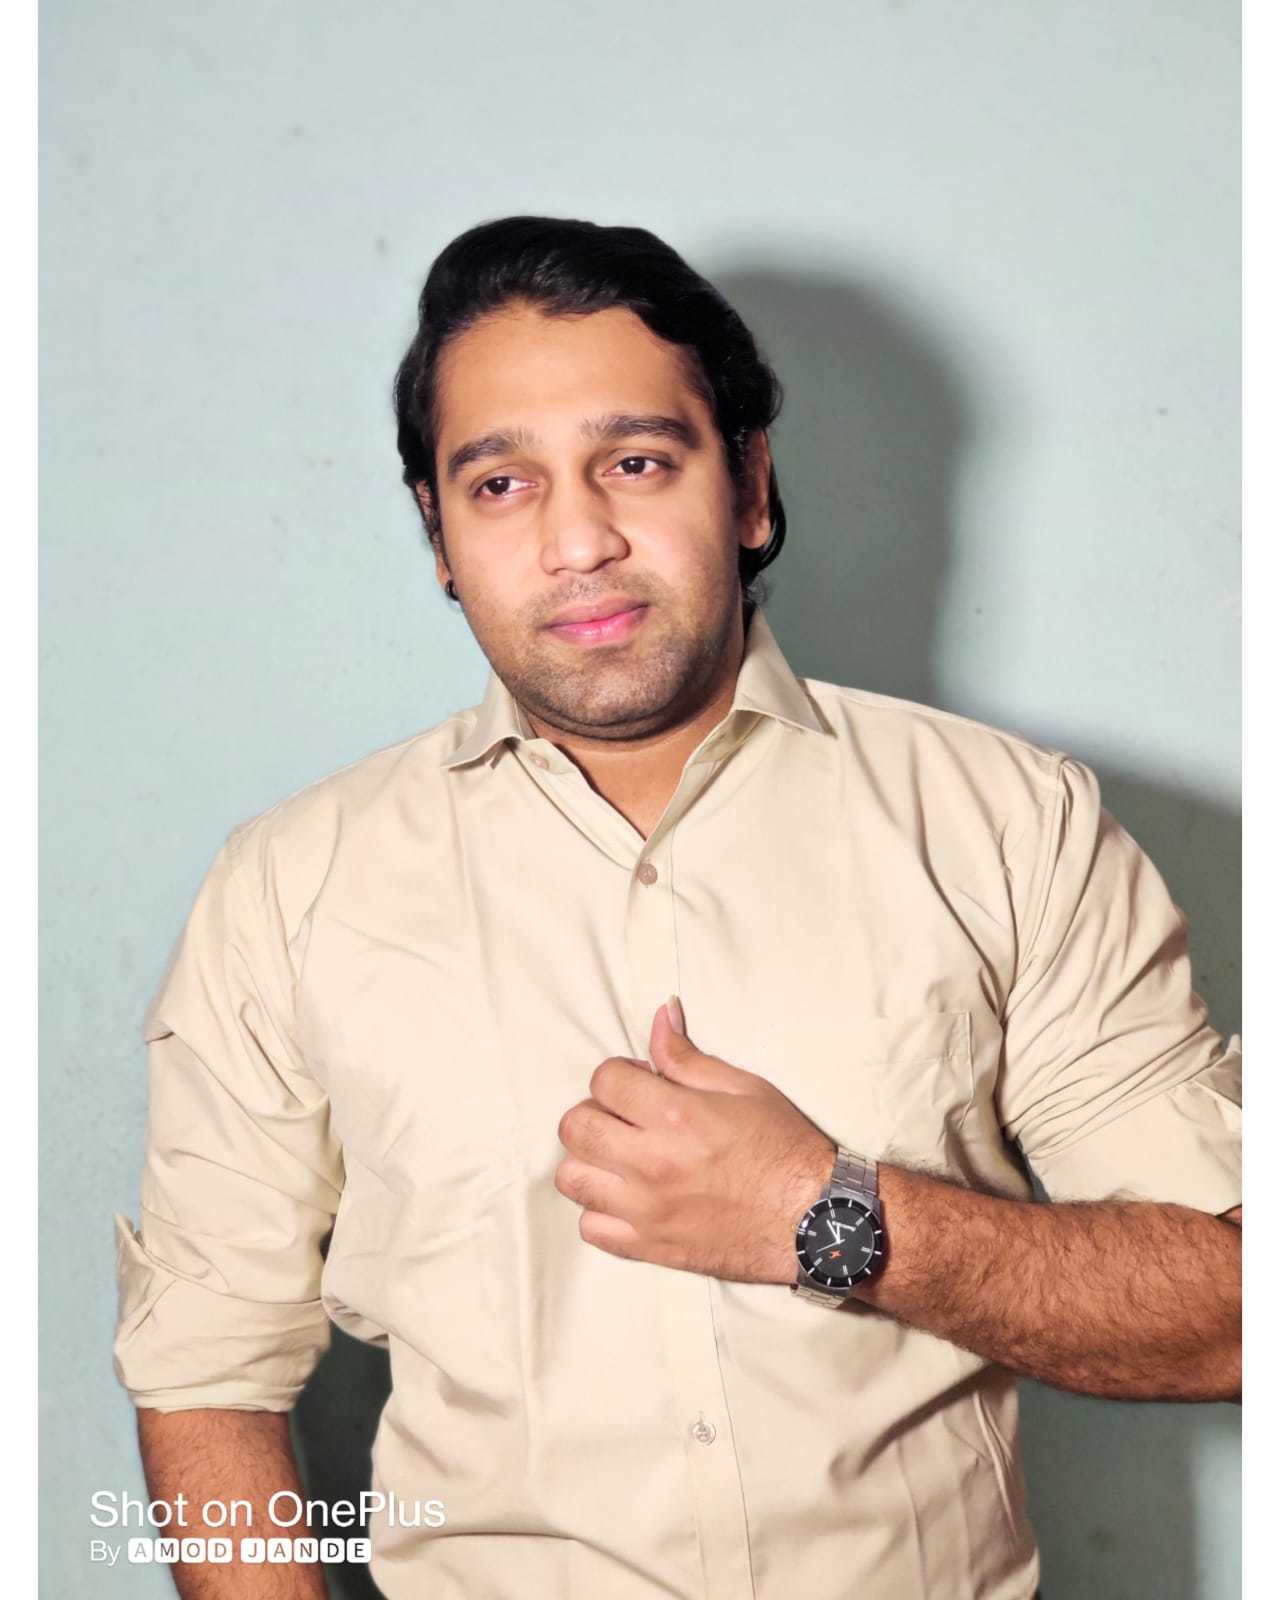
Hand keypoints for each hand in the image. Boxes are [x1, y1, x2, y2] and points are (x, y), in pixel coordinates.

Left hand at [554, 998, 836, 1284]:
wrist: (813, 1219)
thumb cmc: (785, 1148)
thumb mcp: (743, 1088)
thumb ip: (688, 1056)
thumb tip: (660, 1016)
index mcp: (676, 1116)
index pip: (603, 1080)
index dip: (621, 1075)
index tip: (642, 1085)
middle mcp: (652, 1163)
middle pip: (575, 1127)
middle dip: (595, 1112)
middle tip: (626, 1118)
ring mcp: (646, 1210)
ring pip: (571, 1179)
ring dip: (590, 1161)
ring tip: (621, 1157)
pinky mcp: (649, 1246)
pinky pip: (591, 1228)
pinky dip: (600, 1211)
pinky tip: (627, 1197)